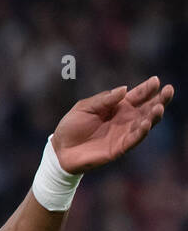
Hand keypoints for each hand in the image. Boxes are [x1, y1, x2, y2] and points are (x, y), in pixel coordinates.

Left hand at [52, 76, 173, 173]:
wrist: (60, 149)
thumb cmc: (71, 126)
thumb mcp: (85, 107)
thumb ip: (104, 100)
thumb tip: (124, 89)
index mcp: (118, 107)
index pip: (137, 96)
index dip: (147, 88)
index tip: (156, 81)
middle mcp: (125, 119)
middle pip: (147, 108)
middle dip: (159, 100)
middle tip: (169, 90)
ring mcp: (123, 134)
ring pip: (144, 124)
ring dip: (153, 116)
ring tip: (159, 107)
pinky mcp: (118, 148)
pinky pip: (133, 140)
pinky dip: (141, 132)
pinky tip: (147, 124)